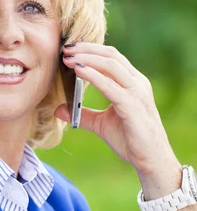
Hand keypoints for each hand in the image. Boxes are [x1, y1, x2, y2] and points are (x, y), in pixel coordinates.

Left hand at [54, 42, 179, 176]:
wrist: (151, 161)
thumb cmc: (130, 140)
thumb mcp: (101, 124)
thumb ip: (83, 114)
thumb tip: (58, 109)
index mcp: (133, 82)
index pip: (111, 56)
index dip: (90, 49)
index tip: (69, 49)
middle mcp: (137, 83)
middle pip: (111, 55)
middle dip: (86, 49)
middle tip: (65, 49)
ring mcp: (137, 93)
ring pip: (111, 65)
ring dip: (87, 58)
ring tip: (68, 58)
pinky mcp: (132, 106)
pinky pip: (110, 86)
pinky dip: (92, 76)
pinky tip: (78, 71)